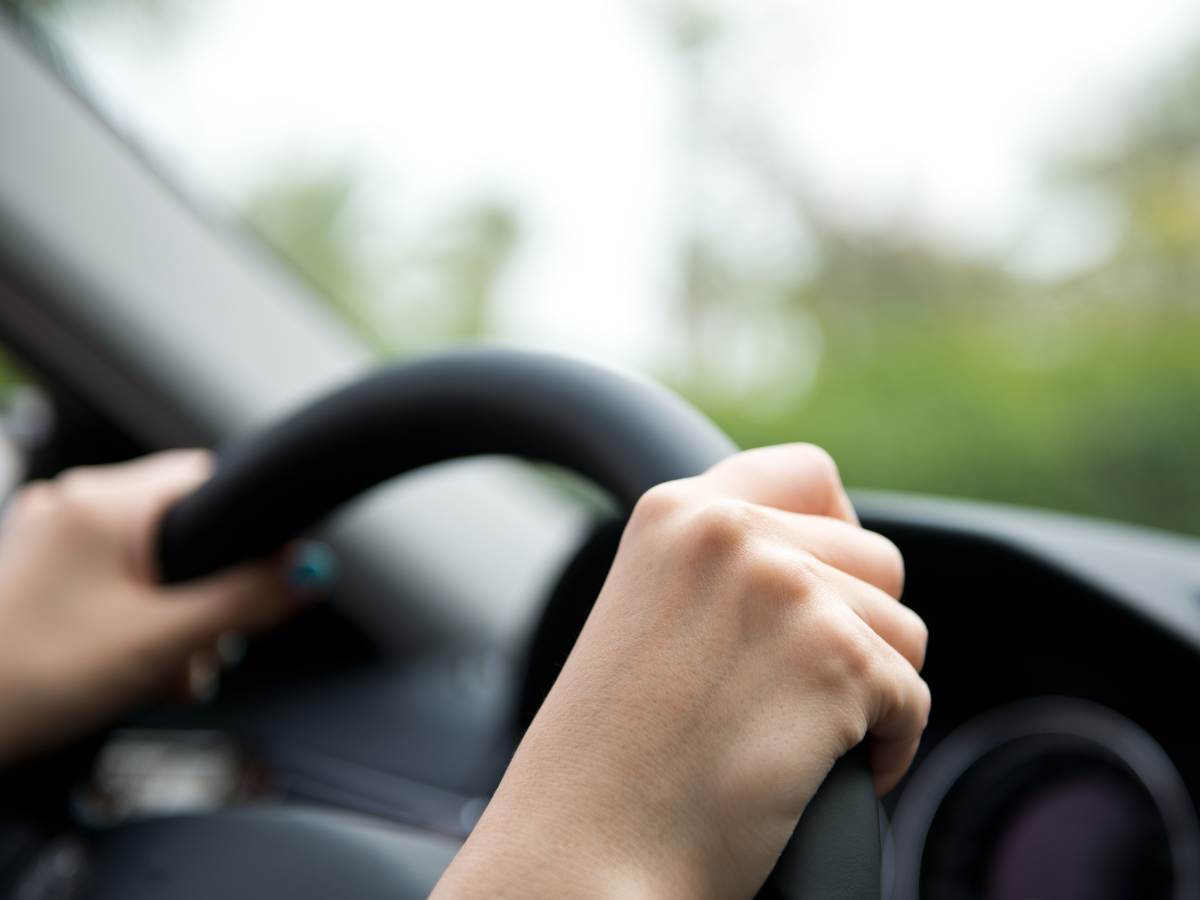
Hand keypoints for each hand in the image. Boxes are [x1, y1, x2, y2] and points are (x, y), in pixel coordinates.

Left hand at [0, 450, 298, 766]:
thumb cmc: (22, 681)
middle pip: (183, 529)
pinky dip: (137, 618)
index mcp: (102, 504)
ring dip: (174, 616)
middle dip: (207, 594)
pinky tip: (132, 666)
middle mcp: (72, 506)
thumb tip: (308, 572)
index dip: (244, 533)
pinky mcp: (39, 573)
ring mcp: (51, 538)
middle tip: (200, 651)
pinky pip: (115, 580)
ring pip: (150, 561)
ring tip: (162, 670)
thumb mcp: (159, 643)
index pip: (209, 482)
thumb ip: (243, 603)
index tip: (259, 582)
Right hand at [433, 444, 929, 899]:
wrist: (583, 856)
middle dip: (857, 629)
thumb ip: (722, 569)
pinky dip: (887, 749)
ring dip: (871, 691)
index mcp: (676, 512)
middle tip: (794, 693)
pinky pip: (913, 699)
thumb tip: (822, 562)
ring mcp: (784, 587)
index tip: (824, 591)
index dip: (837, 532)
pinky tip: (819, 774)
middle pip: (874, 557)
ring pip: (903, 629)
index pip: (809, 472)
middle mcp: (731, 529)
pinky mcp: (833, 657)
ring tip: (797, 737)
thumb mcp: (645, 615)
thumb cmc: (608, 763)